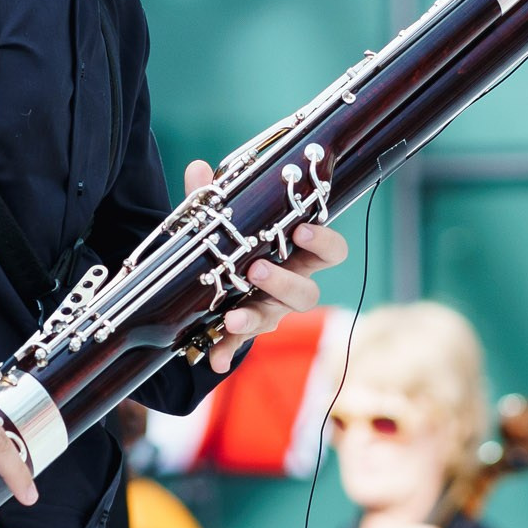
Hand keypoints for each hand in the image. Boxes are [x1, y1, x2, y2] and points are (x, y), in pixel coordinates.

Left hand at [183, 160, 349, 372]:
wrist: (219, 280)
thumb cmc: (237, 245)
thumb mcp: (225, 221)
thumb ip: (212, 199)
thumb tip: (197, 169)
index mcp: (296, 255)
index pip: (330, 251)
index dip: (323, 241)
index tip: (301, 229)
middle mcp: (290, 285)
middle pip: (307, 292)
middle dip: (284, 282)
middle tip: (258, 269)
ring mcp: (270, 310)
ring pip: (277, 318)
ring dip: (254, 316)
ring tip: (232, 314)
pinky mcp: (246, 329)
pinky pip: (240, 343)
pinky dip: (228, 349)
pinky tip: (216, 358)